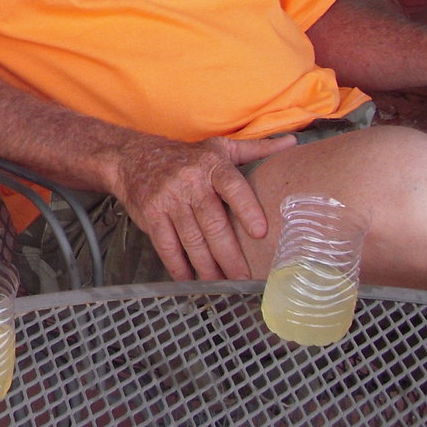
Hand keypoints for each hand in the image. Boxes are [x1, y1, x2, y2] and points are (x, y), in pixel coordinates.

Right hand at [110, 133, 296, 280]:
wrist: (132, 157)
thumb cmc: (185, 157)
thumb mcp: (219, 148)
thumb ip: (256, 149)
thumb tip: (293, 142)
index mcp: (212, 165)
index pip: (232, 187)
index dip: (247, 209)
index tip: (260, 233)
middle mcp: (190, 182)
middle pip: (213, 223)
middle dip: (229, 254)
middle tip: (243, 277)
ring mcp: (168, 199)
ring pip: (191, 239)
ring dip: (207, 266)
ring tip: (221, 283)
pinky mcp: (151, 214)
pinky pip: (166, 244)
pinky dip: (178, 264)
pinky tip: (189, 278)